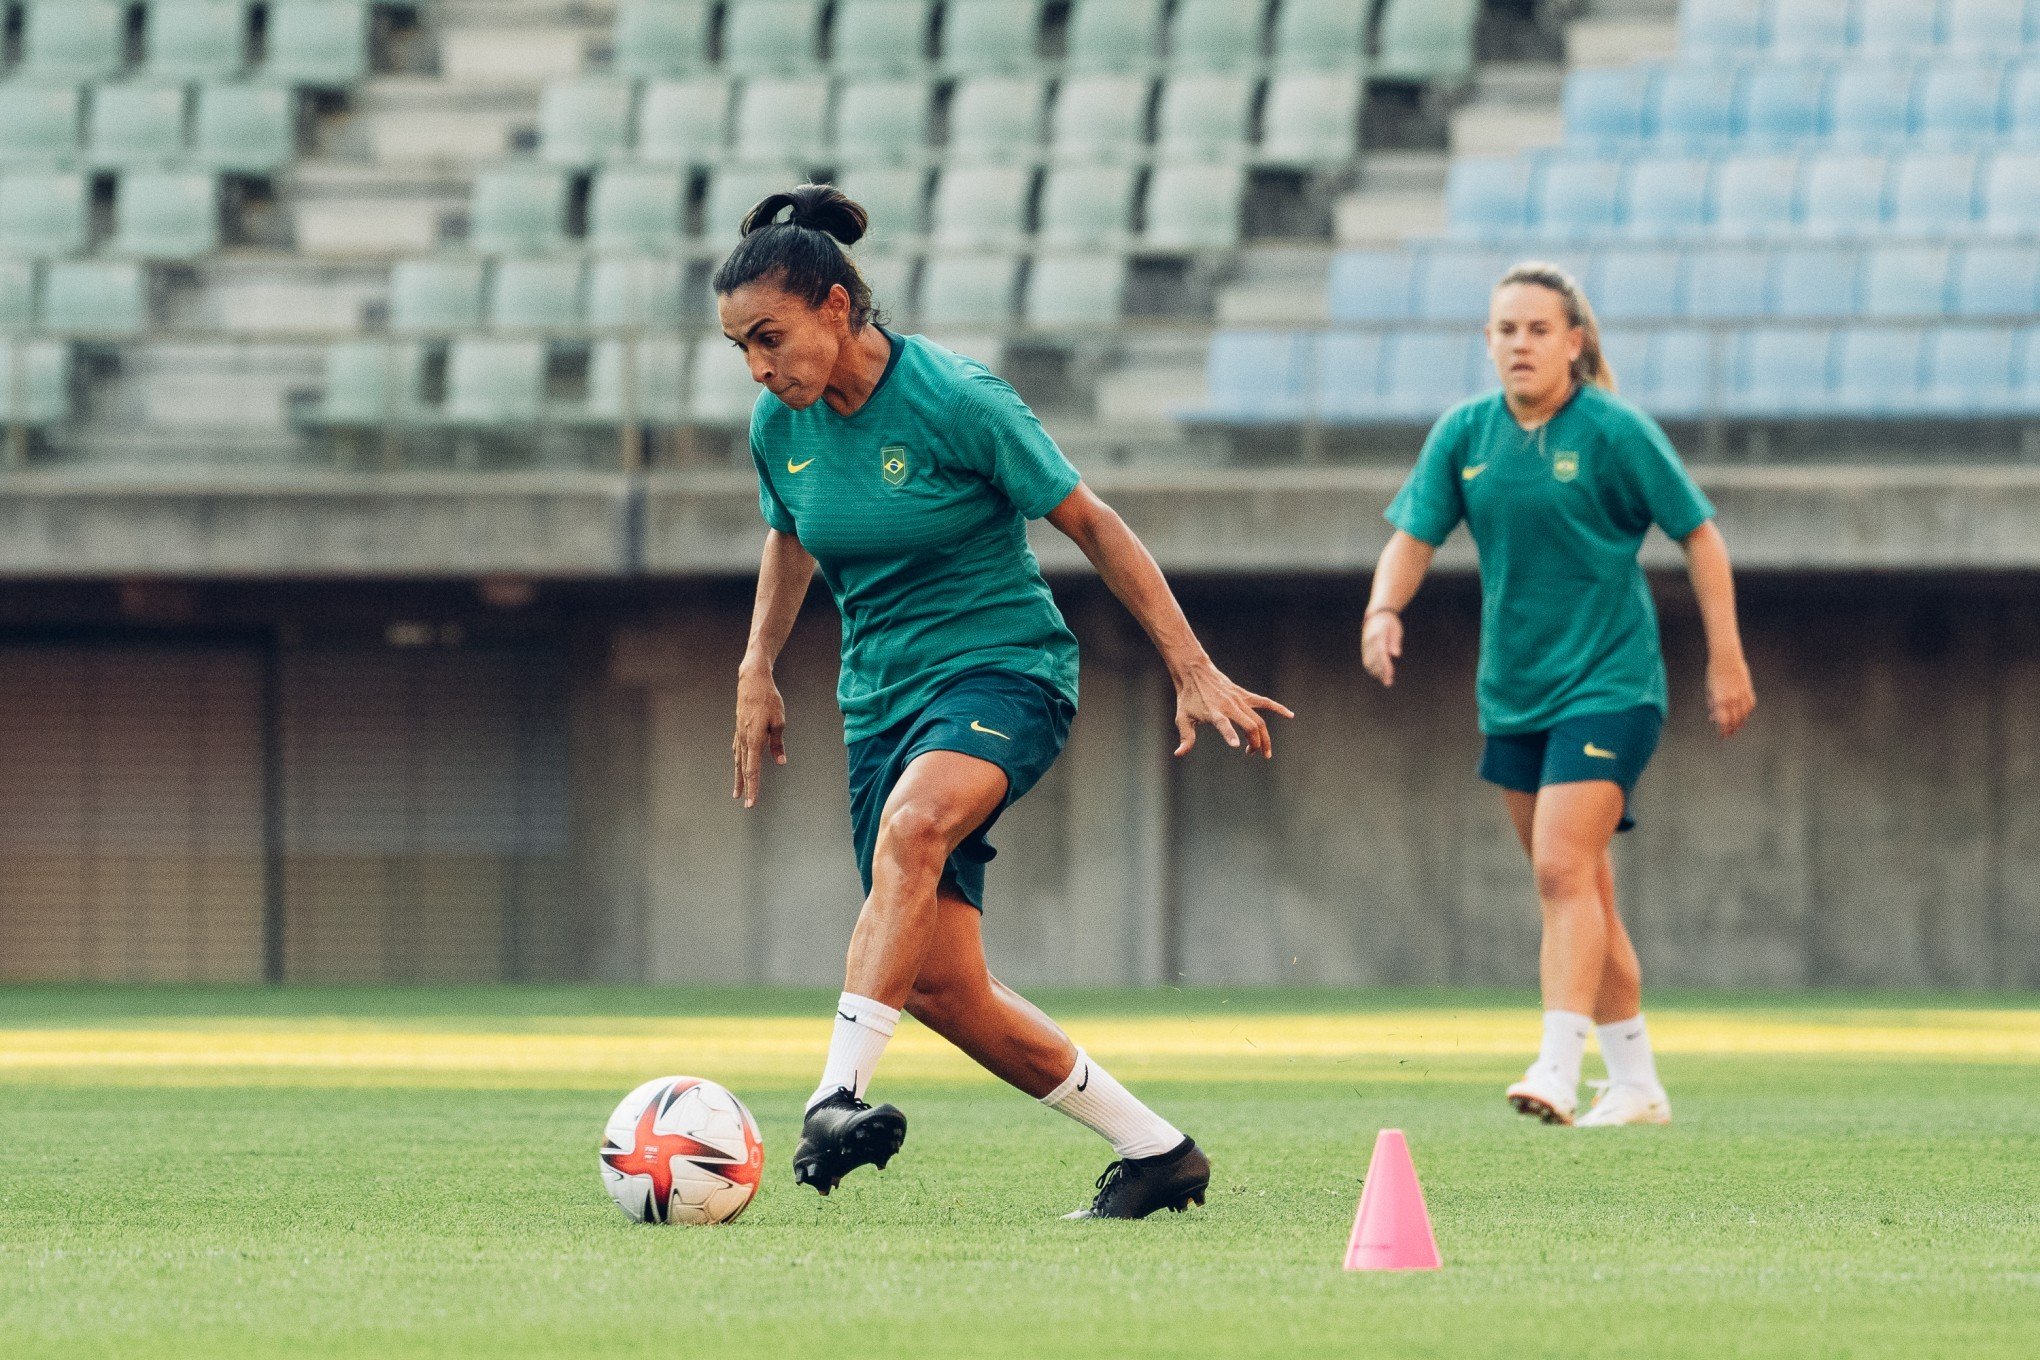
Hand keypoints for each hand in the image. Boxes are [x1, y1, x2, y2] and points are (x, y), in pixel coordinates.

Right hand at [732, 664, 786, 807]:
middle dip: (745, 787)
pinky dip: (738, 762)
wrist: (752, 682)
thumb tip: (780, 762)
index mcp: (753, 739)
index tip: (751, 801)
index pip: (753, 769)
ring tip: (737, 792)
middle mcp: (743, 739)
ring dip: (738, 777)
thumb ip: (777, 743)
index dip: (753, 787)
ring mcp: (739, 734)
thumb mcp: (779, 721)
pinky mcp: (739, 729)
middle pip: (744, 768)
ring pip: (738, 761)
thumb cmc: (768, 699)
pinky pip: (737, 750)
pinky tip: (738, 767)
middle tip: (746, 803)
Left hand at [1172, 659, 1293, 757]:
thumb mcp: (1182, 718)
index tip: (1237, 746)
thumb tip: (1179, 754)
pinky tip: (1290, 715)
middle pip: (1250, 725)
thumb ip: (1186, 738)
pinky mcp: (1244, 695)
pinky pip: (1265, 702)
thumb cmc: (1188, 697)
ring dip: (1264, 737)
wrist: (1196, 672)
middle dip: (1255, 743)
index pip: (1223, 724)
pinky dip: (1278, 708)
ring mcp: (1239, 700)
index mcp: (1214, 712)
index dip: (1229, 734)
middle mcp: (1229, 706)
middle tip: (1252, 755)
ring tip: (1265, 752)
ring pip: (1258, 720)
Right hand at [1361, 610, 1402, 686]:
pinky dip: (1372, 669)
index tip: (1391, 674)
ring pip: (1368, 662)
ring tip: (1386, 681)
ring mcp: (1365, 646)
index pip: (1381, 653)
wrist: (1377, 615)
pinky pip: (1366, 662)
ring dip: (1376, 673)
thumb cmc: (1389, 623)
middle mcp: (1369, 642)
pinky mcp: (1364, 649)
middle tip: (1389, 682)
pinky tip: (1380, 675)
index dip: (1385, 665)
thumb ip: (1395, 642)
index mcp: (1377, 635)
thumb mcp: (1396, 630)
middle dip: (1381, 672)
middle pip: (1373, 660)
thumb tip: (1396, 655)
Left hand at [1707, 651, 1755, 738]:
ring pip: (1744, 714)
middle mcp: (1731, 699)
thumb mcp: (1709, 689)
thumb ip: (1712, 705)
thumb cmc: (1714, 672)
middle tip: (1729, 734)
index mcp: (1720, 699)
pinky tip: (1744, 715)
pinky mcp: (1748, 689)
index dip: (1723, 731)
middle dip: (1731, 729)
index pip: (1723, 721)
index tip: (1722, 736)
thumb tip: (1713, 718)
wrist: (1726, 657)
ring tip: (1737, 727)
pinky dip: (1748, 712)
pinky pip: (1750, 705)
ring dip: (1740, 723)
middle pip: (1734, 720)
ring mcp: (1741, 694)